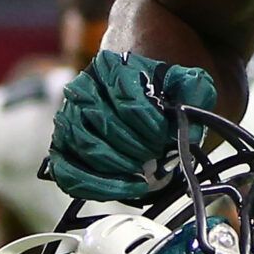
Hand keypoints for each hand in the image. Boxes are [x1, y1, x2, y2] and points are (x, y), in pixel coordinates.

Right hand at [46, 49, 216, 200]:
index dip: (150, 126)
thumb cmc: (159, 92)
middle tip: (159, 160)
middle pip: (105, 124)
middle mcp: (81, 89)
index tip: (167, 139)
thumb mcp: (183, 82)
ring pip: (86, 147)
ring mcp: (67, 119)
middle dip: (138, 148)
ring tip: (146, 175)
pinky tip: (128, 188)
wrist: (136, 95)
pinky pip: (70, 173)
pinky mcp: (61, 149)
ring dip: (120, 167)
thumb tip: (186, 114)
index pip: (127, 99)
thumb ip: (192, 90)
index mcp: (109, 66)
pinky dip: (98, 186)